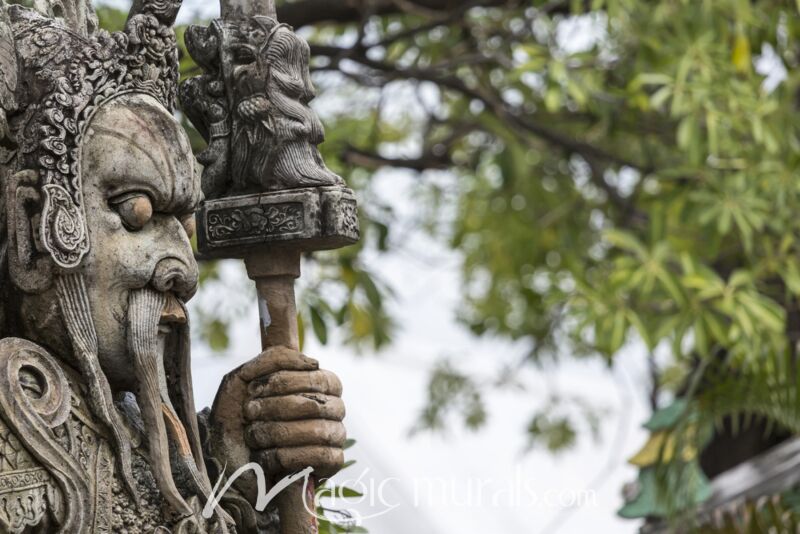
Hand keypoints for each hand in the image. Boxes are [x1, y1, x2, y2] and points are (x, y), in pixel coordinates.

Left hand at [239, 346, 345, 478]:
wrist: (224, 464)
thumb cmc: (235, 420)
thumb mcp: (242, 380)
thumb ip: (272, 359)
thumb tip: (312, 361)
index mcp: (318, 383)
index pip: (317, 376)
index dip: (284, 381)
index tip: (253, 389)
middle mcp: (332, 407)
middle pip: (316, 404)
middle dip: (275, 408)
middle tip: (249, 413)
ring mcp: (335, 434)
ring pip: (317, 432)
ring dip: (275, 434)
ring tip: (253, 437)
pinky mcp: (333, 462)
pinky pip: (319, 457)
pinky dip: (285, 457)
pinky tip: (265, 458)